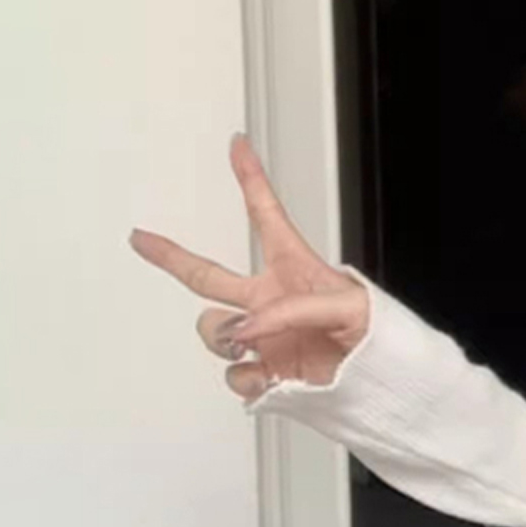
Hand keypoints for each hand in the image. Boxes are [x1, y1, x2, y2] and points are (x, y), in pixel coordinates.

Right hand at [129, 133, 369, 400]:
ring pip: (213, 330)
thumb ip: (293, 309)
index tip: (238, 144)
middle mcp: (269, 300)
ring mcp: (262, 338)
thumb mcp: (348, 305)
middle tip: (142, 238)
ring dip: (223, 337)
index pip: (266, 216)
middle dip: (171, 256)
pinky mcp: (265, 374)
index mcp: (293, 268)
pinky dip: (246, 379)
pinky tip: (270, 378)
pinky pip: (234, 376)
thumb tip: (245, 329)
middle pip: (208, 275)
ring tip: (252, 343)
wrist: (383, 382)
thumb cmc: (376, 333)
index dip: (251, 178)